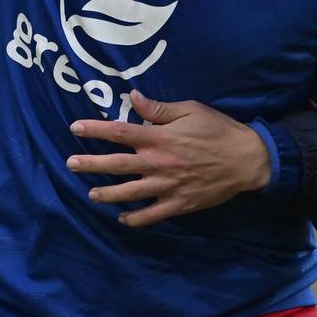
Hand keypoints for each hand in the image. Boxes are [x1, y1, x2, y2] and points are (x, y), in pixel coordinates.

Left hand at [68, 90, 271, 225]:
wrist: (246, 160)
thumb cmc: (219, 130)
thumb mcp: (191, 110)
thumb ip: (159, 108)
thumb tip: (132, 98)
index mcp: (160, 137)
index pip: (120, 132)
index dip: (95, 130)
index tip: (75, 127)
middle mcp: (158, 163)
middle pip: (117, 164)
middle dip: (90, 164)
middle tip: (70, 164)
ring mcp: (167, 186)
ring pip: (129, 193)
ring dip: (107, 194)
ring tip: (92, 194)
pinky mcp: (179, 203)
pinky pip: (152, 214)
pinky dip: (136, 218)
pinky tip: (123, 218)